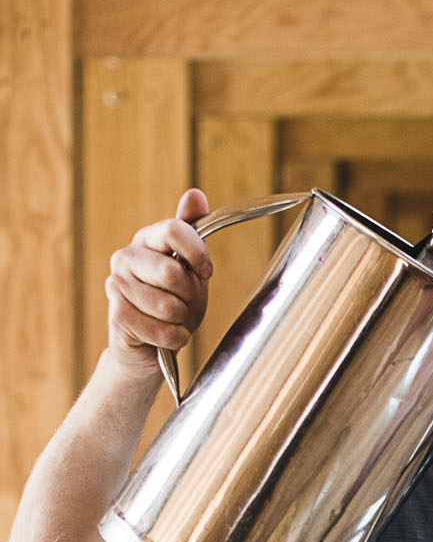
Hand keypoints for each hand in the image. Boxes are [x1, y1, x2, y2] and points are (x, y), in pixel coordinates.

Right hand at [105, 188, 211, 378]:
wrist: (150, 347)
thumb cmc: (174, 304)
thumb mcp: (191, 269)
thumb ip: (193, 232)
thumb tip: (195, 194)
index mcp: (147, 240)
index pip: (174, 230)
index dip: (197, 253)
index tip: (206, 272)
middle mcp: (126, 257)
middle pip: (171, 271)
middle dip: (189, 295)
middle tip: (184, 302)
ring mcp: (117, 285)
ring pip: (168, 305)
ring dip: (181, 320)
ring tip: (173, 319)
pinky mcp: (117, 315)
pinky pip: (161, 329)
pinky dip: (174, 338)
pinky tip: (167, 336)